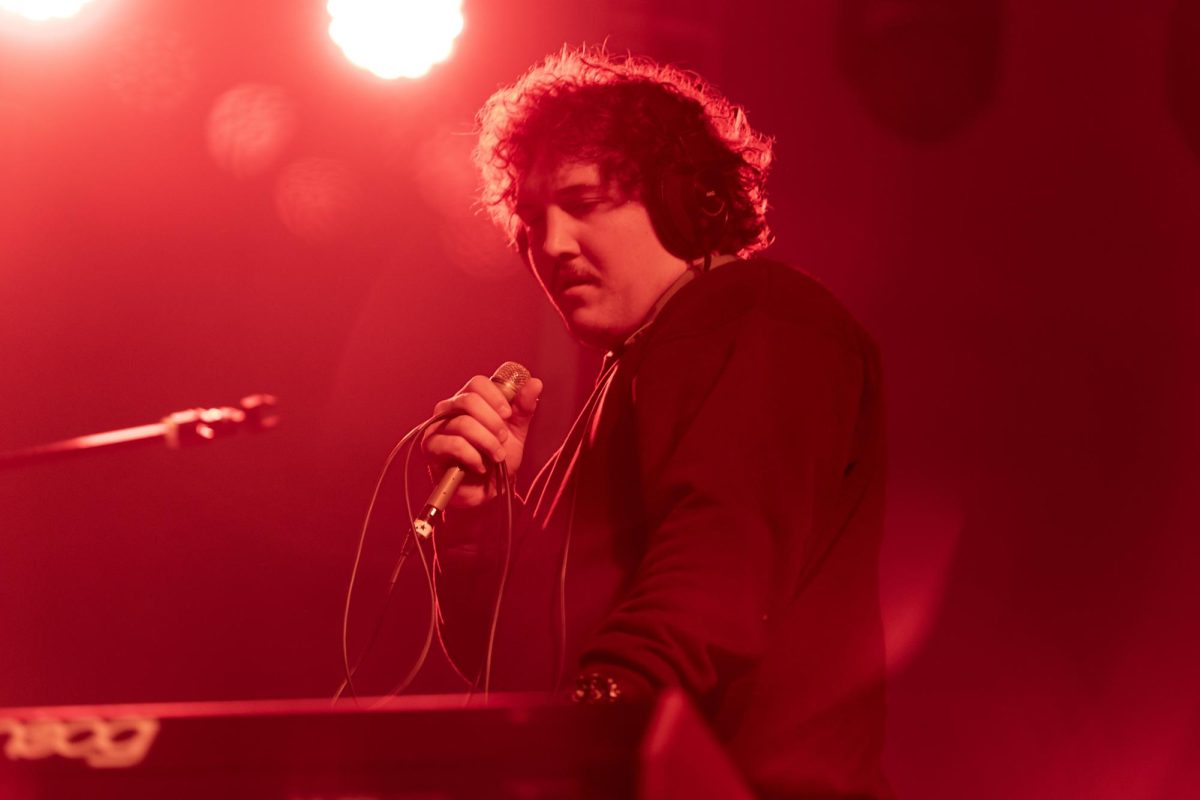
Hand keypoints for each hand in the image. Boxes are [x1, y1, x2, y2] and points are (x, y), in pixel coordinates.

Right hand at [421, 373, 543, 507]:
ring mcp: (437, 427)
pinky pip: (454, 445)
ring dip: (487, 443)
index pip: (478, 383)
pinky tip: (481, 466)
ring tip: (497, 456)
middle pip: (469, 400)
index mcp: (469, 399)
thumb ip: (523, 408)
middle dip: (493, 422)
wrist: (488, 490)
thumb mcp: (516, 431)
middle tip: (504, 439)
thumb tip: (535, 383)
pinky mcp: (431, 448)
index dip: (496, 396)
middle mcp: (449, 409)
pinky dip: (474, 457)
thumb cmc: (497, 457)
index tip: (508, 414)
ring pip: (464, 424)